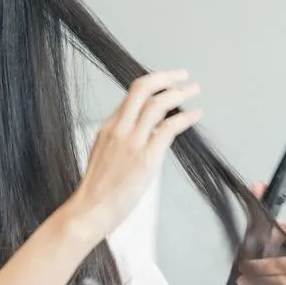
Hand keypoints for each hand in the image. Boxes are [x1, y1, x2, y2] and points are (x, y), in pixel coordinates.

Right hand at [65, 70, 202, 240]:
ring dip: (179, 94)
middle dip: (166, 77)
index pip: (132, 95)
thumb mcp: (103, 155)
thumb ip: (121, 140)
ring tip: (193, 91)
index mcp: (108, 128)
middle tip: (182, 75)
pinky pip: (169, 129)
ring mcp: (132, 143)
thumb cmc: (98, 189)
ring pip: (157, 104)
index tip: (167, 80)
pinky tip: (195, 114)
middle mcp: (119, 130)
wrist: (90, 209)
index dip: (153, 83)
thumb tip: (144, 132)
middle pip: (142, 89)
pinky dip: (186, 118)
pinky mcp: (146, 158)